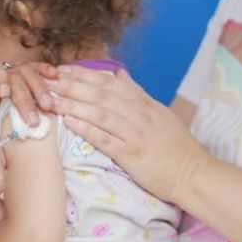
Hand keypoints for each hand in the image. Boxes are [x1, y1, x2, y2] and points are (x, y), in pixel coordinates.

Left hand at [0, 51, 57, 137]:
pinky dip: (46, 75)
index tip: (4, 94)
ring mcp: (9, 70)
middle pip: (14, 73)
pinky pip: (35, 72)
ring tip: (49, 108)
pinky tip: (57, 78)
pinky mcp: (20, 77)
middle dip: (25, 95)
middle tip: (32, 119)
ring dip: (40, 90)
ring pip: (28, 72)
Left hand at [48, 65, 209, 202]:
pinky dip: (86, 129)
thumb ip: (137, 92)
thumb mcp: (159, 112)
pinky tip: (69, 122)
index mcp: (144, 102)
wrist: (193, 173)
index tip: (62, 69)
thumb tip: (119, 72)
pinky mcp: (132, 154)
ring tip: (51, 99)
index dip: (84, 74)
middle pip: (100, 94)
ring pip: (99, 113)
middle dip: (71, 85)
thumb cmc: (175, 145)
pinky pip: (105, 139)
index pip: (108, 82)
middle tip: (48, 79)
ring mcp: (135, 133)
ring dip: (73, 104)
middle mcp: (139, 113)